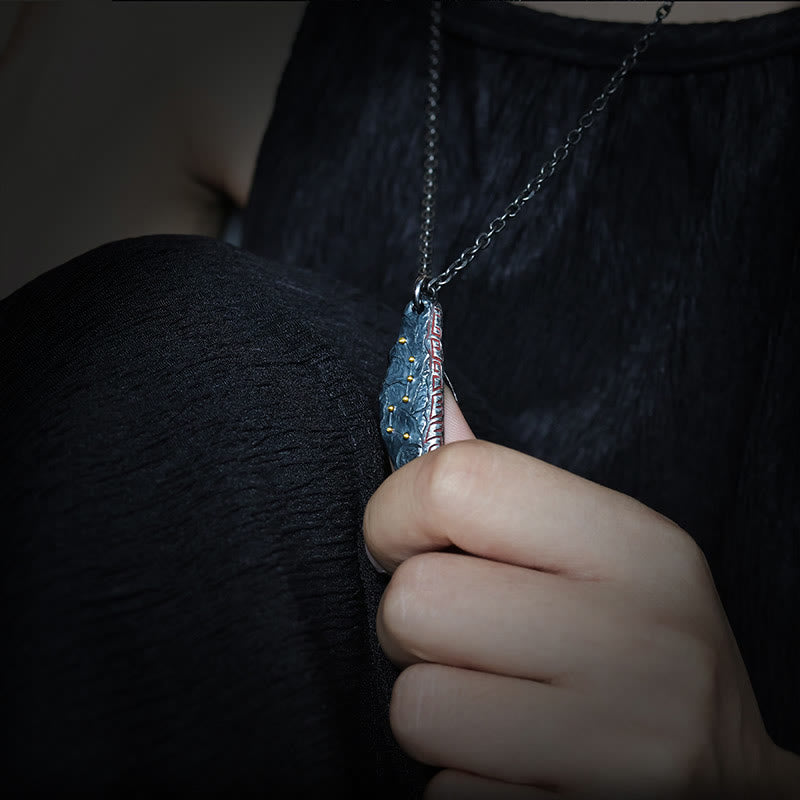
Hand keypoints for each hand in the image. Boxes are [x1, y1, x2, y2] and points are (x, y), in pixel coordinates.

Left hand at [363, 388, 794, 798]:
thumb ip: (506, 485)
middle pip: (416, 602)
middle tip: (465, 636)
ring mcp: (617, 746)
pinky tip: (519, 760)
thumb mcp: (604, 553)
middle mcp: (635, 640)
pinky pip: (442, 792)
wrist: (724, 787)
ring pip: (414, 706)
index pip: (459, 482)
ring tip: (495, 702)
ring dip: (435, 707)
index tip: (400, 539)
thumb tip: (430, 404)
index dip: (395, 511)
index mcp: (636, 547)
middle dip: (414, 624)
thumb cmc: (644, 648)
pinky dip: (462, 777)